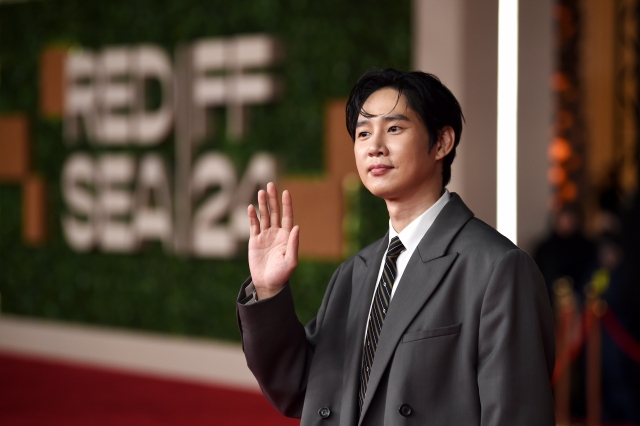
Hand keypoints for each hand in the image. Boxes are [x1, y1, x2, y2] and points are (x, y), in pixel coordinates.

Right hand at [248, 182, 299, 299]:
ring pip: (264, 216)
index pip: (287, 216)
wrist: (268, 284)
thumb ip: (294, 244)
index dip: (286, 204)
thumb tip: (297, 227)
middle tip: (270, 185)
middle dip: (273, 199)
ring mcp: (265, 236)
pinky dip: (252, 216)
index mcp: (287, 236)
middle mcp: (276, 233)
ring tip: (261, 192)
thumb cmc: (282, 275)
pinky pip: (253, 225)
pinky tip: (251, 207)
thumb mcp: (291, 261)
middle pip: (275, 212)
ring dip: (262, 205)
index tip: (285, 192)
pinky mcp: (255, 240)